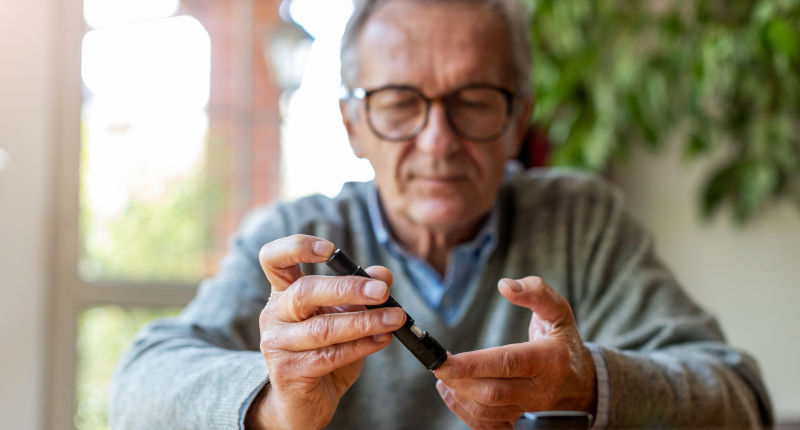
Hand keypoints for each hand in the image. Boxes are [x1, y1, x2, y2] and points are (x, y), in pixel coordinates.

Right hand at [246, 234, 405, 429]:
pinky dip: (361, 347)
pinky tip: (382, 340)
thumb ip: (360, 293)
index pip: (274, 258)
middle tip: (382, 290)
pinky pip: (329, 356)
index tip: (330, 249)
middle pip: (304, 291)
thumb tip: (383, 274)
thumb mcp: (343, 317)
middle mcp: (274, 315)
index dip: (297, 247)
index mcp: (283, 293)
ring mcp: (277, 345)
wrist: (304, 402)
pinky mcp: (288, 372)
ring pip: (322, 328)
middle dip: (348, 288)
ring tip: (395, 318)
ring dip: (365, 322)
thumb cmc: (323, 352)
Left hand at [433, 276, 596, 429]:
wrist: (584, 383)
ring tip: (442, 374)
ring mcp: (529, 409)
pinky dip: (463, 411)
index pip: (507, 363)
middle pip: (493, 392)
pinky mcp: (519, 421)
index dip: (473, 363)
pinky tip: (451, 392)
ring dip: (458, 395)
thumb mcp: (558, 310)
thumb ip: (535, 291)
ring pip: (487, 411)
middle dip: (459, 380)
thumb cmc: (563, 341)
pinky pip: (488, 425)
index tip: (446, 360)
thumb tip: (505, 285)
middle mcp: (540, 389)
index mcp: (549, 359)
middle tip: (438, 364)